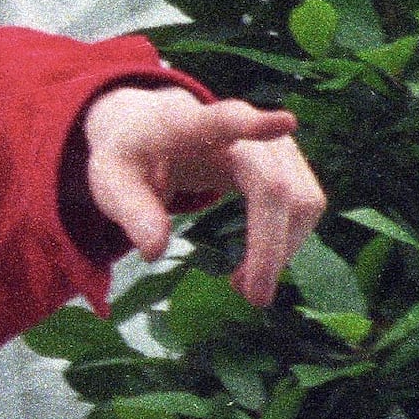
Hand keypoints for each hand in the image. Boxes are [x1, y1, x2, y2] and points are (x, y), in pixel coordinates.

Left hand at [78, 84, 327, 305]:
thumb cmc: (134, 158)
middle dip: (270, 245)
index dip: (255, 124)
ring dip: (282, 249)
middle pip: (275, 185)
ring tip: (242, 285)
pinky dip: (287, 242)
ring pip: (302, 199)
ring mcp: (273, 143)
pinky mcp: (289, 162)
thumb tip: (155, 252)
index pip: (225, 120)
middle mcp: (244, 129)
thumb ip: (131, 212)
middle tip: (252, 298)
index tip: (286, 123)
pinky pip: (306, 205)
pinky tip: (255, 265)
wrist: (154, 131)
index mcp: (191, 125)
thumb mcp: (112, 183)